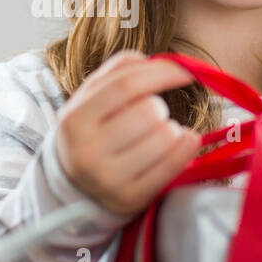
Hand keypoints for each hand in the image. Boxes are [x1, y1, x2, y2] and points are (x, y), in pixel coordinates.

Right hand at [54, 50, 200, 216]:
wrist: (74, 186)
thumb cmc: (92, 132)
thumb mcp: (91, 98)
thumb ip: (120, 70)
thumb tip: (160, 62)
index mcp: (75, 118)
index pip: (126, 85)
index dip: (162, 73)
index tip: (186, 71)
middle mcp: (86, 150)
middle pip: (147, 112)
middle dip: (162, 108)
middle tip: (156, 115)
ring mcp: (107, 179)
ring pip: (163, 138)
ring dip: (174, 129)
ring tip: (162, 133)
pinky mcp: (129, 199)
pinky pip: (172, 167)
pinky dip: (186, 148)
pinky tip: (186, 141)